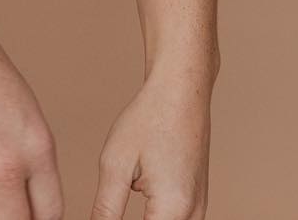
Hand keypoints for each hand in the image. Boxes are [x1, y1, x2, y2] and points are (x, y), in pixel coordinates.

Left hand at [90, 76, 212, 219]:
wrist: (182, 89)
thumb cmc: (150, 118)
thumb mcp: (115, 165)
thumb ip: (104, 211)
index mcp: (172, 211)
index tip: (99, 219)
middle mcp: (193, 216)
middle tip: (105, 214)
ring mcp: (198, 210)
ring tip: (121, 198)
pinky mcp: (196, 202)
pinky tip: (132, 204)